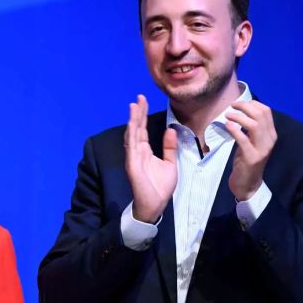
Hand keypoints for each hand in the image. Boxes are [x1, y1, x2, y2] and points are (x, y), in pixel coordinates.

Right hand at [125, 95, 177, 223]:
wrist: (155, 204)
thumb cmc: (160, 187)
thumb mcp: (169, 164)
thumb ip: (169, 148)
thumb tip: (170, 130)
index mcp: (144, 151)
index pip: (143, 129)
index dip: (143, 115)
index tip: (144, 101)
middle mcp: (137, 151)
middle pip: (136, 128)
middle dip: (137, 112)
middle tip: (140, 97)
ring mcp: (133, 157)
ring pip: (132, 134)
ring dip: (133, 120)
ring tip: (134, 105)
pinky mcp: (132, 164)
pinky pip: (131, 147)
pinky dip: (132, 135)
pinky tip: (133, 124)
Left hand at [225, 100, 276, 200]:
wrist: (248, 183)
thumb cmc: (246, 160)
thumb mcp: (251, 142)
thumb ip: (250, 129)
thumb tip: (241, 112)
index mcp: (270, 134)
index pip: (266, 111)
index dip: (252, 104)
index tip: (239, 104)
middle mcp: (269, 140)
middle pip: (261, 115)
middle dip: (245, 107)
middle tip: (231, 106)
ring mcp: (262, 149)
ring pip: (254, 125)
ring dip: (239, 117)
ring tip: (227, 115)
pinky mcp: (252, 157)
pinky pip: (243, 139)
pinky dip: (234, 129)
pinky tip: (227, 125)